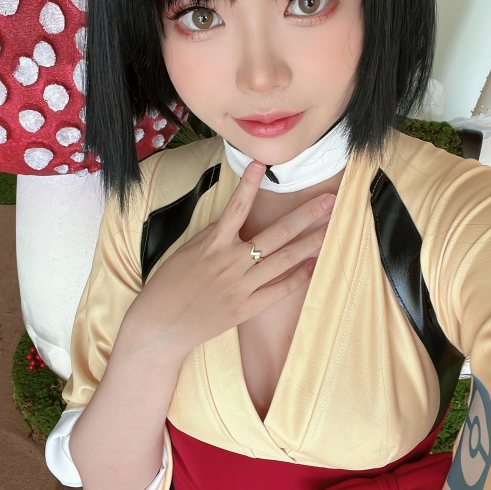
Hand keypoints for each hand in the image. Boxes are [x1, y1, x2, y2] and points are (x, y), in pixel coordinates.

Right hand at [121, 161, 334, 359]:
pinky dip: (298, 277)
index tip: (263, 163)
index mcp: (213, 243)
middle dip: (306, 215)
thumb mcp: (188, 251)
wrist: (160, 326)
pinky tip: (313, 265)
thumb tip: (234, 221)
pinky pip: (279, 290)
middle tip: (330, 201)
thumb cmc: (169, 284)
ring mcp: (241, 285)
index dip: (250, 183)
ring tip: (330, 230)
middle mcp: (231, 261)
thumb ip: (213, 236)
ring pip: (284, 259)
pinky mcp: (246, 308)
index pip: (237, 206)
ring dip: (311, 243)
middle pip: (277, 233)